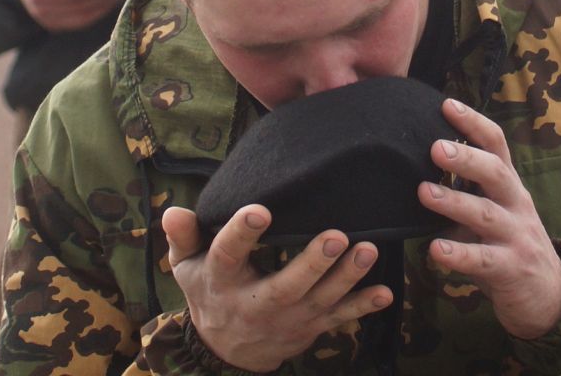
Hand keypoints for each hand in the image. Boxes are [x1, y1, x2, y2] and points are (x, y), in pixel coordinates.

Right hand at [160, 204, 393, 371]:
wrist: (227, 350)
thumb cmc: (210, 291)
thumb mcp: (187, 267)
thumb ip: (183, 237)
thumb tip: (175, 211)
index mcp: (223, 281)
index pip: (228, 256)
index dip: (241, 234)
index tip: (259, 211)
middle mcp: (257, 304)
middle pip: (286, 286)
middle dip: (312, 263)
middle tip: (336, 235)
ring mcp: (288, 319)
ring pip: (320, 301)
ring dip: (347, 278)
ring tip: (369, 249)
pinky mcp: (311, 327)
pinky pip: (339, 319)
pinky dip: (363, 307)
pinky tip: (386, 293)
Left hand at [419, 98, 560, 339]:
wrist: (549, 295)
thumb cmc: (509, 244)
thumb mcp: (494, 211)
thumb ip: (467, 192)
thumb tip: (420, 167)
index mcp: (509, 186)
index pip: (497, 145)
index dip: (474, 123)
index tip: (447, 105)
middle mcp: (515, 204)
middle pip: (495, 173)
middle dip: (466, 158)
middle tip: (436, 147)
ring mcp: (516, 236)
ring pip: (485, 214)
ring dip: (454, 202)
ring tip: (424, 192)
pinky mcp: (511, 269)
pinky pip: (483, 260)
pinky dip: (459, 254)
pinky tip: (435, 250)